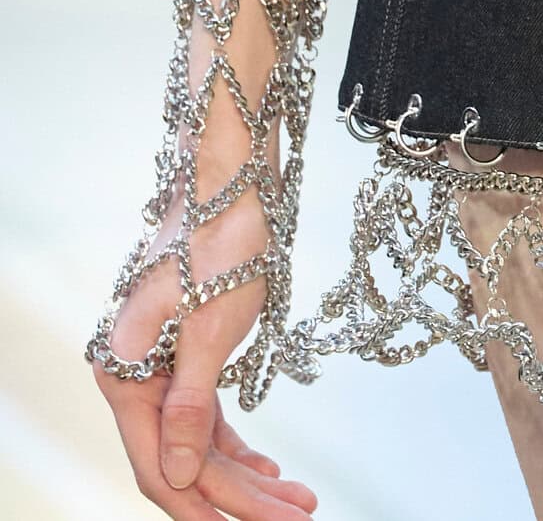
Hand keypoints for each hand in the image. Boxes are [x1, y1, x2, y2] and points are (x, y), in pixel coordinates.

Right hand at [93, 183, 318, 517]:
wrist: (233, 174)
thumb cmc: (221, 238)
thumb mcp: (212, 328)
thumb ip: (192, 408)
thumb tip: (180, 478)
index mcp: (123, 373)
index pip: (160, 467)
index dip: (207, 507)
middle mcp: (131, 375)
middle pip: (183, 460)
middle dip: (240, 496)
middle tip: (300, 513)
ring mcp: (157, 365)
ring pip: (198, 442)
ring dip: (244, 475)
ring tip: (297, 499)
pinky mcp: (184, 353)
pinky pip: (204, 416)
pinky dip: (235, 444)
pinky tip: (268, 468)